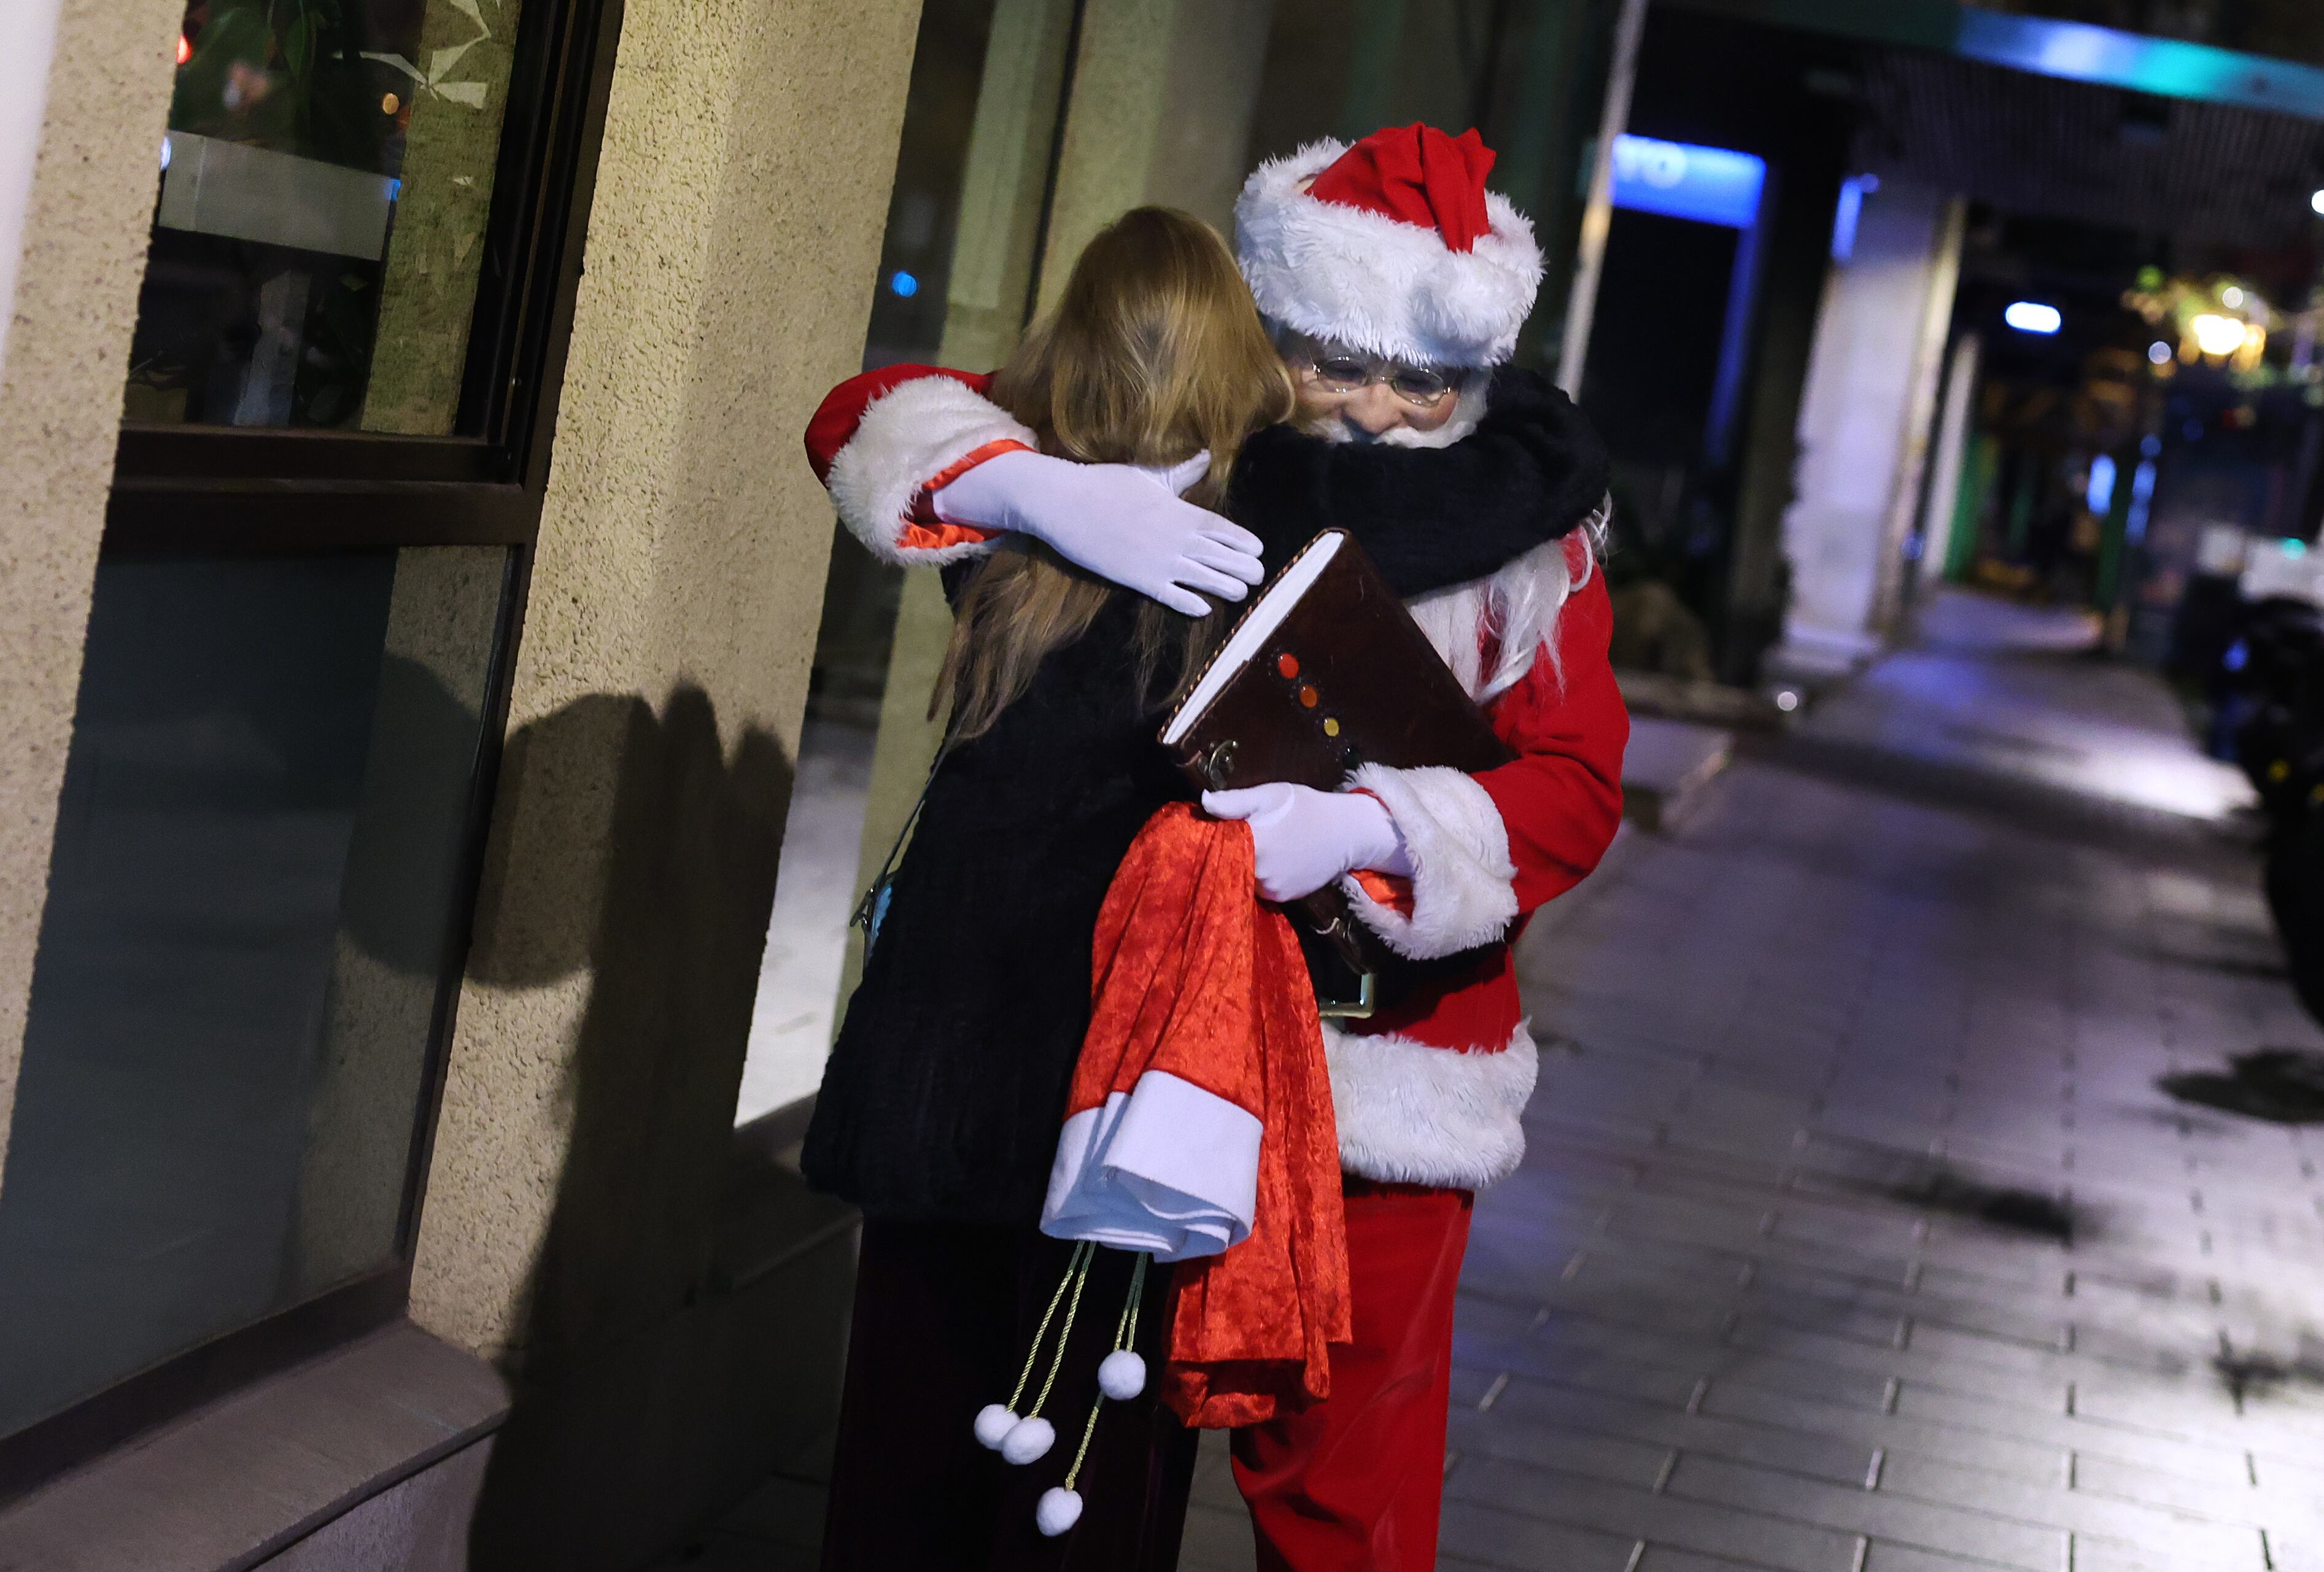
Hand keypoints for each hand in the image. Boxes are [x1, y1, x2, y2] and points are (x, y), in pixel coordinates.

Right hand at [932, 449, 1264, 615]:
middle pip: (1221, 557)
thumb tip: (1205, 454)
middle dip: (1244, 568)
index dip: (1243, 542)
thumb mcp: (1148, 473)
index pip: (1222, 529)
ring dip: (1226, 587)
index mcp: (1180, 511)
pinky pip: (1171, 596)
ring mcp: (1158, 560)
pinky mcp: (1138, 579)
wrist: (1065, 504)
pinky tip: (1204, 609)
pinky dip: (1190, 604)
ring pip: (1203, 579)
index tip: (1259, 550)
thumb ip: (1181, 471)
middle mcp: (1175, 538)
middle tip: (1260, 576)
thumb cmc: (1105, 484)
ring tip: (1242, 592)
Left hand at [1202, 784, 1410, 902]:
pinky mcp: (1283, 897)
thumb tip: (1203, 802)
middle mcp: (1261, 872)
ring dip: (1242, 868)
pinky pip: (1259, 889)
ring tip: (1253, 850)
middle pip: (1228, 867)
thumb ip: (1234, 802)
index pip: (1216, 848)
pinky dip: (1258, 878)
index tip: (1209, 832)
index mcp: (1254, 843)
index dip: (1211, 841)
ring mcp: (1272, 888)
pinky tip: (1269, 862)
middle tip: (1232, 840)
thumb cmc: (1306, 807)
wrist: (1346, 832)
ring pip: (1243, 880)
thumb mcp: (1269, 795)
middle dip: (1226, 856)